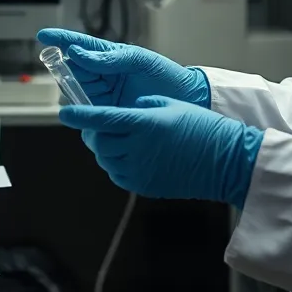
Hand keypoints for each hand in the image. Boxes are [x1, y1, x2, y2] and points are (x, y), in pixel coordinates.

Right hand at [36, 29, 210, 108]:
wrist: (187, 102)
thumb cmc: (167, 76)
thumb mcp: (140, 61)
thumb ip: (109, 58)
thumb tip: (77, 52)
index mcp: (110, 56)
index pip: (79, 44)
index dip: (60, 39)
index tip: (42, 35)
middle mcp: (102, 75)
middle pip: (72, 69)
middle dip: (63, 69)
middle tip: (61, 71)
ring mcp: (103, 95)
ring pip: (75, 91)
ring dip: (71, 91)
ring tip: (75, 93)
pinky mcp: (107, 114)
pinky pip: (86, 112)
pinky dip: (81, 112)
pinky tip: (83, 113)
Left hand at [60, 96, 262, 206]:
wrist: (227, 161)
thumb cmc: (204, 128)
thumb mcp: (171, 105)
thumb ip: (142, 105)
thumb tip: (125, 111)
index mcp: (142, 124)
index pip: (100, 119)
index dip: (79, 115)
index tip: (65, 112)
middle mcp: (136, 149)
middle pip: (98, 141)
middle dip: (92, 131)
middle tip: (95, 124)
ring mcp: (139, 171)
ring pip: (105, 159)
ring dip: (103, 148)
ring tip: (113, 139)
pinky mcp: (144, 186)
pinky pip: (117, 174)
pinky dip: (114, 164)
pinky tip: (125, 155)